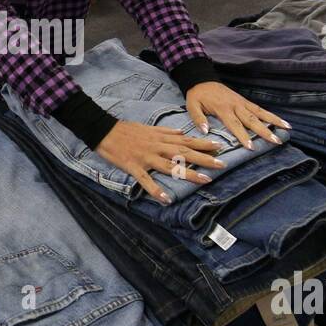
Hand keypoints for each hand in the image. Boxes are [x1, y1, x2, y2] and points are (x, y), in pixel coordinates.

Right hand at [96, 120, 227, 203]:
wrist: (104, 131)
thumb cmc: (127, 129)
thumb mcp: (149, 127)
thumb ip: (167, 131)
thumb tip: (183, 133)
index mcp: (161, 138)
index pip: (186, 141)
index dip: (203, 144)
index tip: (220, 147)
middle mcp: (157, 147)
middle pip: (184, 153)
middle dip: (203, 159)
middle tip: (222, 164)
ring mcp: (146, 158)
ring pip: (170, 166)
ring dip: (188, 173)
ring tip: (204, 180)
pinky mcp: (134, 167)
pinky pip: (146, 180)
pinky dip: (155, 189)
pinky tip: (166, 199)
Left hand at [185, 81, 290, 149]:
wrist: (202, 78)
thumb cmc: (197, 95)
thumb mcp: (192, 106)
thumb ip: (198, 118)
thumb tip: (205, 131)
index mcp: (223, 109)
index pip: (235, 124)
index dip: (243, 136)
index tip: (252, 147)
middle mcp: (235, 105)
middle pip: (252, 120)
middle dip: (265, 131)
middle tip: (276, 141)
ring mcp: (242, 102)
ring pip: (260, 113)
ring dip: (274, 121)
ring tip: (287, 129)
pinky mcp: (244, 101)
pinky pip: (259, 109)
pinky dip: (270, 115)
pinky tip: (281, 121)